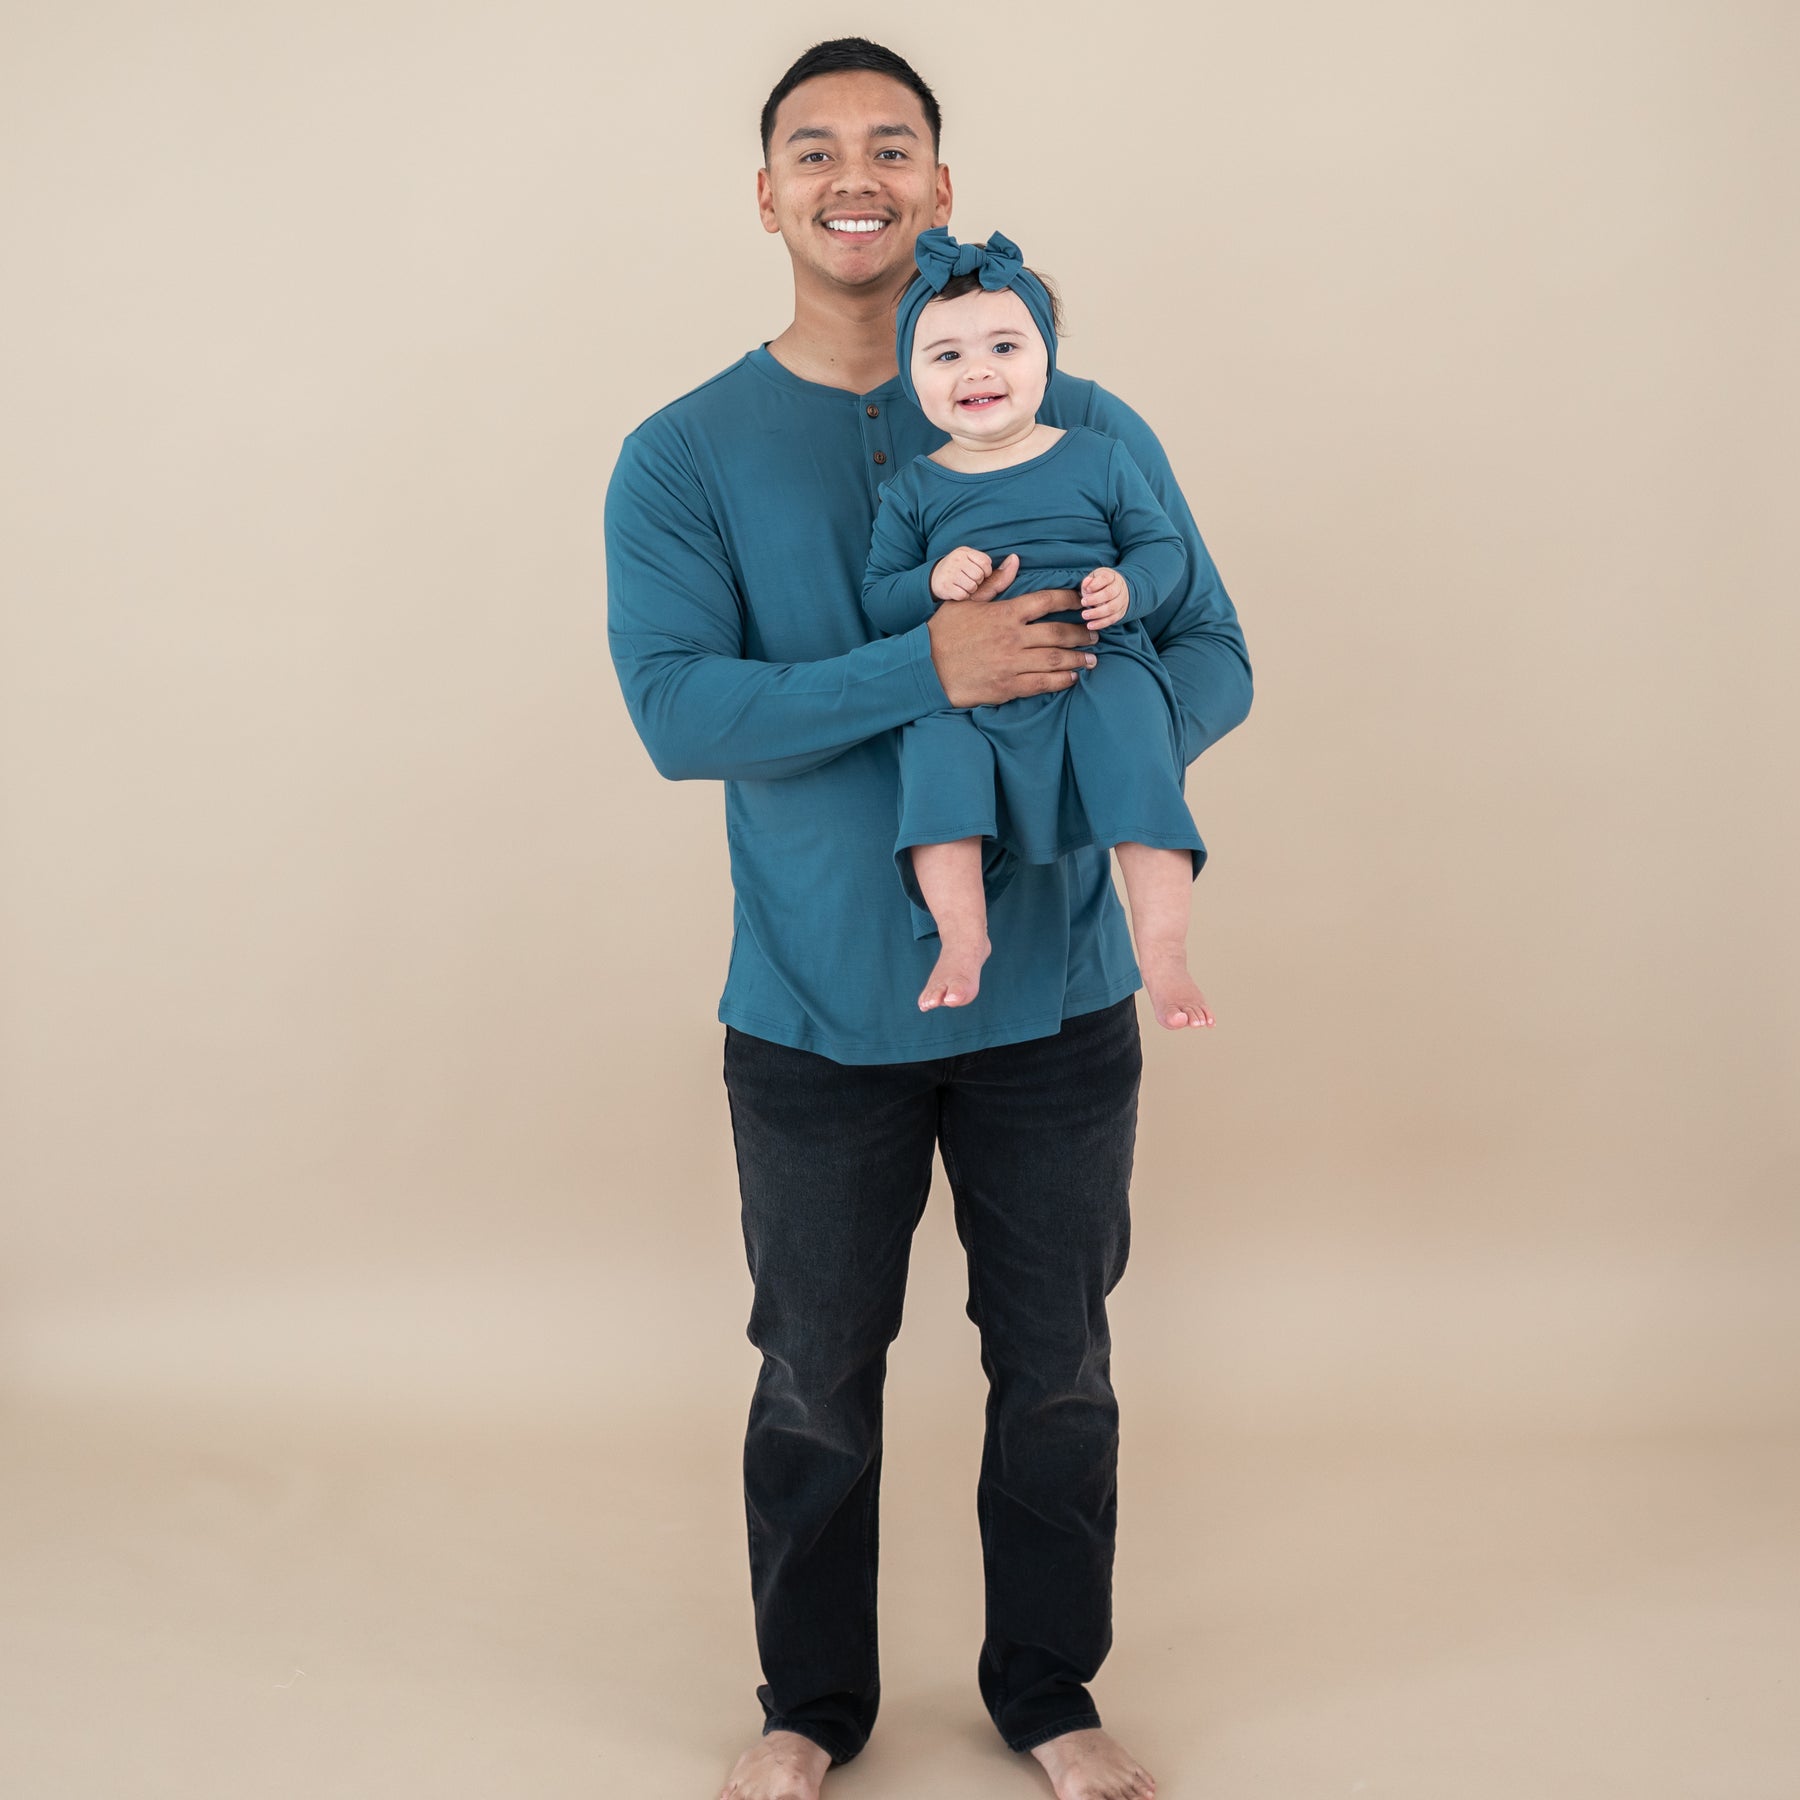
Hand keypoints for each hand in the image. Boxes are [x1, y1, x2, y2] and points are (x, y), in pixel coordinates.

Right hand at [927, 554, 1099, 707]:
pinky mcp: (1007, 686)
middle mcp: (1013, 637)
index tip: (1084, 602)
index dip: (1071, 600)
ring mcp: (1011, 663)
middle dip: (1082, 633)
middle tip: (1095, 635)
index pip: (1047, 601)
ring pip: (1055, 659)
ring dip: (1078, 659)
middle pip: (1059, 632)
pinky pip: (1042, 683)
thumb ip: (994, 582)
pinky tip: (1072, 678)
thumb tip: (1014, 560)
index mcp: (1005, 612)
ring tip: (1092, 659)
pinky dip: (1061, 681)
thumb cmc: (943, 632)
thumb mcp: (965, 601)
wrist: (924, 667)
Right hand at [931, 545, 993, 601]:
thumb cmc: (958, 569)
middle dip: (978, 581)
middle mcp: (956, 560)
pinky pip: (963, 595)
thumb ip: (987, 561)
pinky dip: (963, 596)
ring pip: (972, 586)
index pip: (985, 562)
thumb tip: (1013, 560)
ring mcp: (949, 573)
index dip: (987, 571)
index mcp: (964, 552)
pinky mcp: (945, 586)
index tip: (981, 574)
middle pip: (979, 575)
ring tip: (964, 585)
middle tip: (970, 580)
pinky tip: (958, 591)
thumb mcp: (969, 559)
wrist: (934, 577)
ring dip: (971, 590)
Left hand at [1079, 568, 1128, 629]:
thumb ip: (1088, 582)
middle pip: (1110, 594)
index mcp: (1112, 577)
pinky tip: (1090, 625)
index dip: (1096, 584)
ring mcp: (1122, 601)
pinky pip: (1112, 619)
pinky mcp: (1120, 612)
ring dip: (1097, 613)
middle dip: (1095, 599)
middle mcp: (1119, 588)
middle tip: (1083, 602)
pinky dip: (1100, 623)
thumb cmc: (1100, 583)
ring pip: (1112, 608)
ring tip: (1084, 615)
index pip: (1106, 579)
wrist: (1115, 589)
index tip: (1087, 589)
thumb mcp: (1093, 578)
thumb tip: (1087, 584)